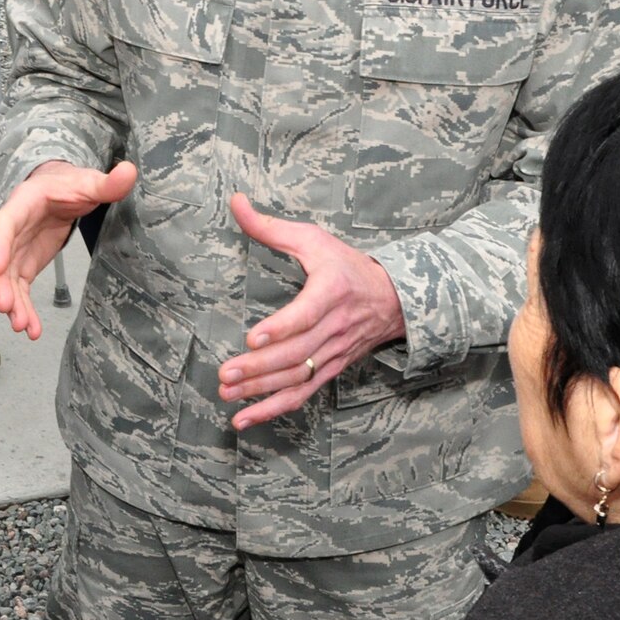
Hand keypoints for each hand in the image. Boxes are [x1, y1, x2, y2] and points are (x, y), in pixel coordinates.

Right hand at [0, 160, 136, 338]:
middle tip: (8, 306)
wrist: (61, 191)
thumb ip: (107, 182)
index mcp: (23, 204)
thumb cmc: (68, 184)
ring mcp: (15, 250)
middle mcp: (12, 229)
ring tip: (21, 325)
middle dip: (1, 284)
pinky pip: (19, 289)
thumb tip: (129, 172)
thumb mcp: (88, 182)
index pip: (4, 224)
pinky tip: (32, 329)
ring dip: (12, 303)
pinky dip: (24, 309)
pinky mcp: (23, 265)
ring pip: (6, 279)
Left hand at [216, 193, 406, 430]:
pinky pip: (303, 394)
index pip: (306, 314)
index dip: (282, 328)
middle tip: (226, 374)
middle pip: (297, 353)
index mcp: (331, 291)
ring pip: (298, 377)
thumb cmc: (347, 266)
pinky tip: (245, 418)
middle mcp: (335, 327)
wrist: (394, 299)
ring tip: (227, 395)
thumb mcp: (314, 240)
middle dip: (259, 368)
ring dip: (261, 391)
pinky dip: (274, 409)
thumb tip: (236, 202)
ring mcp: (334, 353)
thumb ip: (271, 227)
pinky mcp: (331, 370)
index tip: (254, 338)